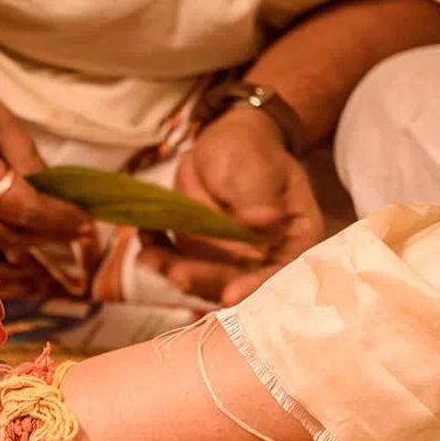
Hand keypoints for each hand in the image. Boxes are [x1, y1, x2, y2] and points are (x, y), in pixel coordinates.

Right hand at [0, 31, 92, 247]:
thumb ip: (23, 156)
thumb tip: (52, 193)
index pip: (26, 209)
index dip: (61, 218)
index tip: (88, 222)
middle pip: (8, 236)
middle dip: (47, 236)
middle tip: (76, 232)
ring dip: (20, 244)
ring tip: (47, 234)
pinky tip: (9, 233)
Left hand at [139, 106, 323, 304]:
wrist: (227, 146)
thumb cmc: (251, 152)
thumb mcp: (257, 165)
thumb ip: (259, 194)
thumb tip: (265, 221)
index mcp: (294, 239)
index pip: (282, 272)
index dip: (257, 287)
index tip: (231, 294)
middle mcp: (263, 260)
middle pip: (236, 283)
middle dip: (205, 281)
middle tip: (178, 275)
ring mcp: (227, 262)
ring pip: (201, 279)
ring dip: (174, 271)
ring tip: (150, 257)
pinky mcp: (197, 258)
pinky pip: (176, 262)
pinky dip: (158, 254)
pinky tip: (144, 240)